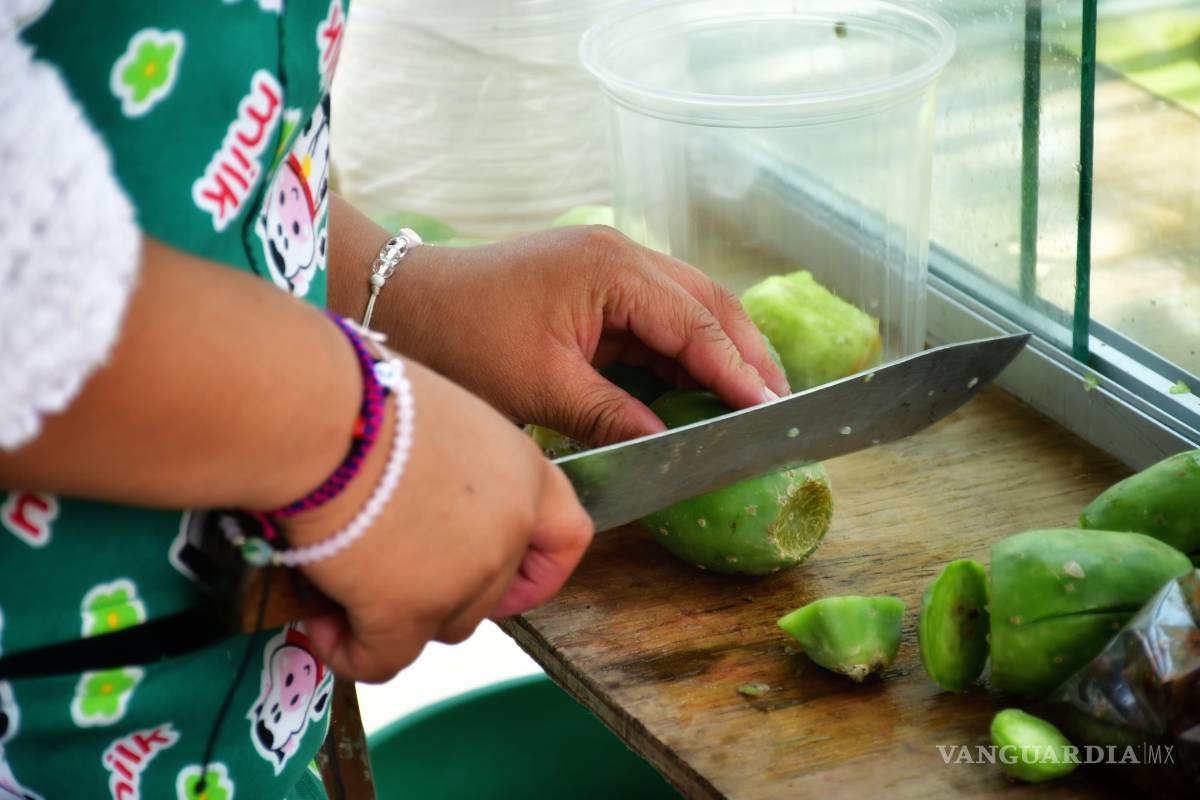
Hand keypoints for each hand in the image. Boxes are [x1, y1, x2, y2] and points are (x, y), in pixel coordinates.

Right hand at [284, 353, 592, 681]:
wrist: (319, 414)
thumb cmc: (362, 398)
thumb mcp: (438, 421)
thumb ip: (454, 471)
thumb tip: (420, 498)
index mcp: (522, 473)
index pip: (567, 538)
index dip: (538, 572)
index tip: (508, 583)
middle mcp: (507, 528)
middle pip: (490, 593)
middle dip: (441, 592)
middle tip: (388, 569)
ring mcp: (463, 576)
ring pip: (442, 627)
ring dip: (398, 618)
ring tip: (344, 587)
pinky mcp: (406, 611)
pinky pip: (382, 660)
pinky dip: (351, 651)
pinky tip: (322, 625)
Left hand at [376, 226, 790, 444]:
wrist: (405, 302)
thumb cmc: (463, 340)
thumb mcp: (541, 388)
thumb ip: (613, 416)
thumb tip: (670, 447)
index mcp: (611, 269)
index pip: (696, 323)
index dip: (738, 370)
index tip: (772, 410)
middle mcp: (621, 257)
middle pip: (707, 305)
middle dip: (746, 355)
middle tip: (779, 406)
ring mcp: (610, 268)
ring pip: (688, 311)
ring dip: (720, 355)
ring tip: (754, 403)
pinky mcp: (597, 288)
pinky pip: (656, 322)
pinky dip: (683, 356)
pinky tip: (701, 390)